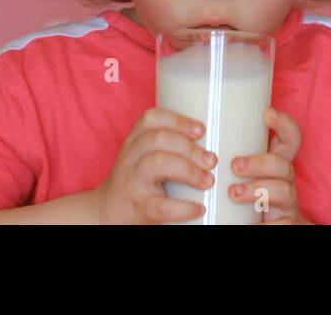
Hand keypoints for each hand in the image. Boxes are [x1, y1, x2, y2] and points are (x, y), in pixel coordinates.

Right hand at [90, 108, 217, 223]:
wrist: (109, 211)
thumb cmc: (139, 180)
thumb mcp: (145, 155)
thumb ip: (172, 144)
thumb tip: (221, 138)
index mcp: (135, 141)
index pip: (150, 119)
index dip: (177, 120)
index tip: (201, 129)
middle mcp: (130, 157)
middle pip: (157, 139)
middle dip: (188, 147)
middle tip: (212, 160)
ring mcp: (132, 181)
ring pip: (156, 164)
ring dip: (188, 170)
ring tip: (208, 181)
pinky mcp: (137, 206)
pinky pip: (159, 205)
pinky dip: (183, 207)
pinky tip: (200, 208)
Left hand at [228, 106, 313, 224]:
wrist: (263, 225)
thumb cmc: (244, 196)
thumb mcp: (240, 173)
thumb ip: (227, 156)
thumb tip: (191, 139)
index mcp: (275, 163)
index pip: (290, 138)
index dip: (284, 123)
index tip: (267, 113)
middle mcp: (285, 180)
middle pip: (283, 164)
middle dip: (260, 162)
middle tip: (234, 165)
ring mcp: (287, 202)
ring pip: (284, 190)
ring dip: (258, 189)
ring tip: (233, 193)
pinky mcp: (285, 223)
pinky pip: (283, 223)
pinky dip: (267, 224)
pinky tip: (250, 224)